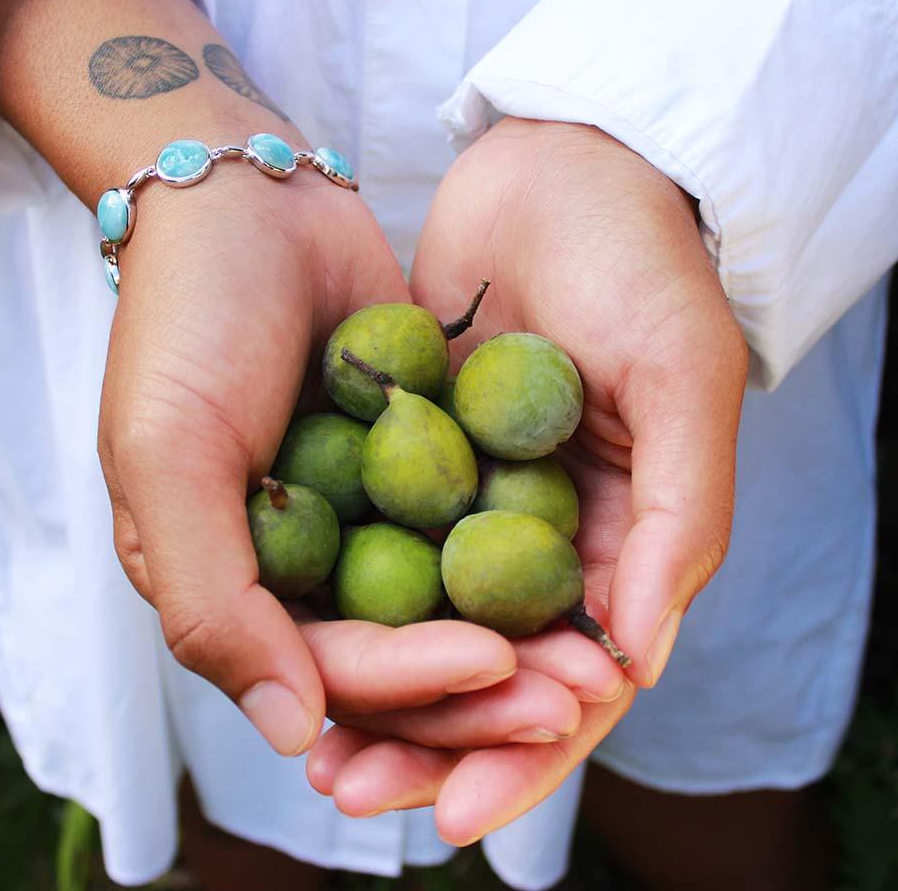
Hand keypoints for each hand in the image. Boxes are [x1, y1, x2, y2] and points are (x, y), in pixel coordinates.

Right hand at [96, 170, 617, 758]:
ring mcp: (362, 513)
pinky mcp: (415, 461)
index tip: (499, 666)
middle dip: (485, 687)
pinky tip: (586, 572)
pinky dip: (520, 553)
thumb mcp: (169, 457)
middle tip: (578, 695)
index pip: (328, 667)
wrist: (249, 200)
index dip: (413, 683)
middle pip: (402, 654)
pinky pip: (470, 523)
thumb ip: (212, 602)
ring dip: (518, 635)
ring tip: (598, 653)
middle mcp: (301, 563)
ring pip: (448, 604)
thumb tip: (291, 732)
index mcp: (232, 583)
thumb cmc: (190, 321)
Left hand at [306, 118, 747, 839]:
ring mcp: (475, 495)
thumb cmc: (640, 260)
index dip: (520, 751)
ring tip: (314, 750)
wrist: (556, 164)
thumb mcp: (684, 378)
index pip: (574, 679)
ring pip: (422, 619)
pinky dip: (342, 594)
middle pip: (484, 667)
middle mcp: (547, 533)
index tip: (453, 810)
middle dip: (427, 739)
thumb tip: (635, 661)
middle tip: (354, 791)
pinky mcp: (416, 451)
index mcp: (624, 538)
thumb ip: (682, 519)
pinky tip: (290, 638)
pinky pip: (378, 538)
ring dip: (373, 687)